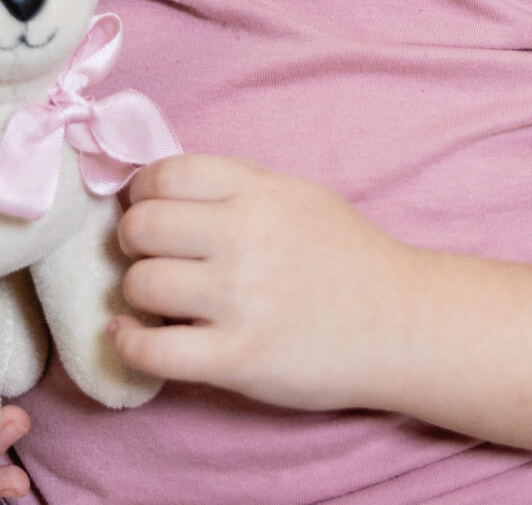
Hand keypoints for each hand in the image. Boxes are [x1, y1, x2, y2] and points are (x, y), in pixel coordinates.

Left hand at [112, 154, 412, 411]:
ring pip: (140, 285)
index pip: (165, 173)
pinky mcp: (239, 359)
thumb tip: (162, 191)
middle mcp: (245, 238)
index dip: (143, 193)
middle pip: (142, 226)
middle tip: (149, 255)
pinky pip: (152, 351)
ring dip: (137, 293)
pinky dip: (129, 343)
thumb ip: (236, 190)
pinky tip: (133, 336)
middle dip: (132, 241)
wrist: (402, 324)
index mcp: (259, 192)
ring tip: (157, 299)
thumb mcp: (298, 197)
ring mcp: (240, 300)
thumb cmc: (348, 257)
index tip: (147, 209)